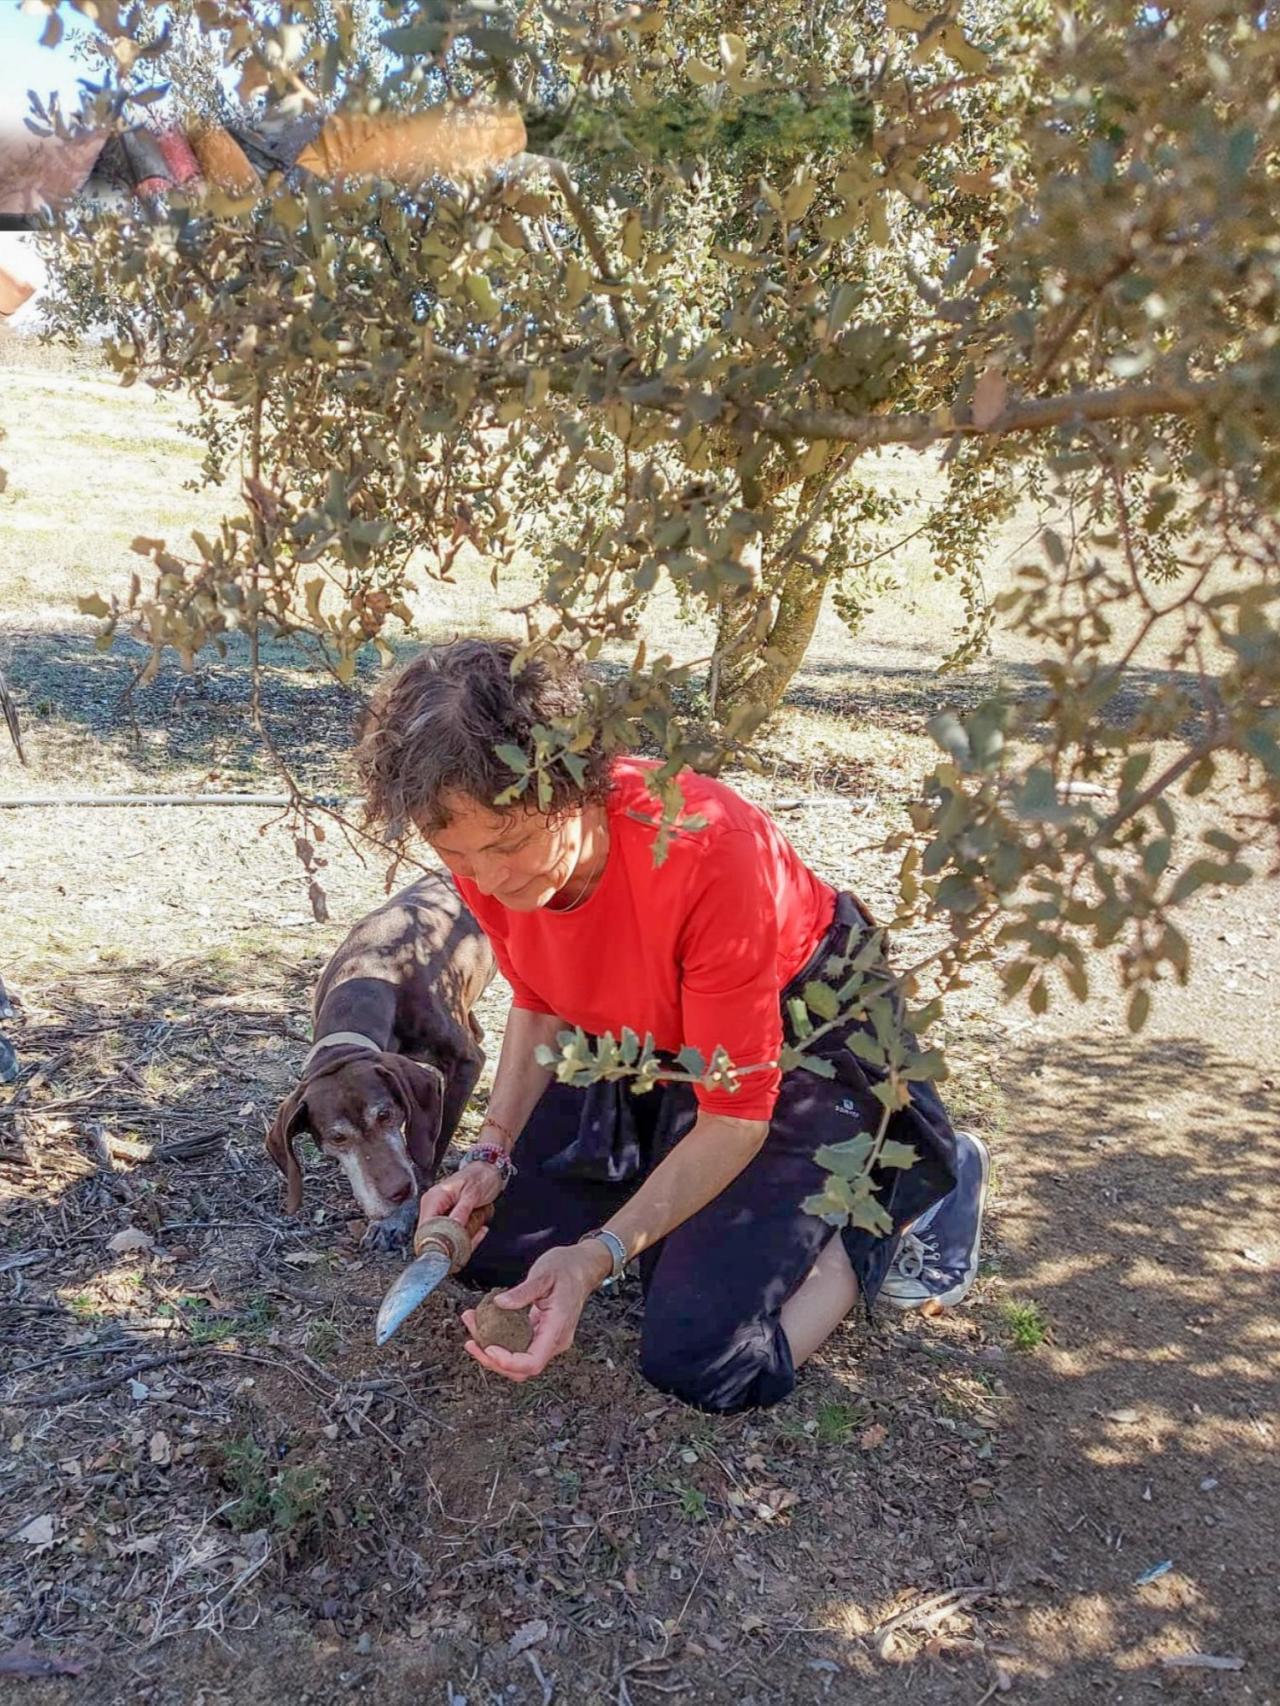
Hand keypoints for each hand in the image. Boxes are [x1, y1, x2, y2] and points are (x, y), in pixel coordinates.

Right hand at [417, 1159, 504, 1237]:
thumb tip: (454, 1227)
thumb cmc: (480, 1176)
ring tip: (478, 1232)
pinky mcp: (448, 1217)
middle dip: (452, 1242)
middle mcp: (433, 1206)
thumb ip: (462, 1210)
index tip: (450, 1247)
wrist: (489, 1170)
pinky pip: (453, 1234)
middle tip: (471, 1240)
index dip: (436, 1239)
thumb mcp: (472, 1194)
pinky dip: (466, 1236)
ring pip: (444, 1238)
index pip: (425, 1226)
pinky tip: (479, 1230)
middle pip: (434, 1236)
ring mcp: (440, 1212)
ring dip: (462, 1240)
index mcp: (434, 1198)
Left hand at [460, 1240, 612, 1382]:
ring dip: (491, 1351)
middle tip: (470, 1342)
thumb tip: (500, 1303)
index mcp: (557, 1329)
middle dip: (492, 1360)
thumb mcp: (544, 1274)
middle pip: (521, 1369)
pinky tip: (481, 1324)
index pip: (533, 1362)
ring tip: (471, 1326)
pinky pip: (517, 1346)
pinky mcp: (539, 1334)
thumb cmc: (567, 1268)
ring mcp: (547, 1339)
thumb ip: (523, 1292)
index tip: (488, 1348)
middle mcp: (554, 1341)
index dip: (508, 1362)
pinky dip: (498, 1340)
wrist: (582, 1266)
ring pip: (516, 1360)